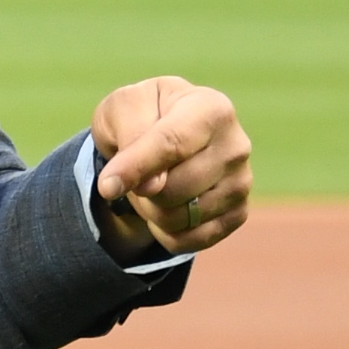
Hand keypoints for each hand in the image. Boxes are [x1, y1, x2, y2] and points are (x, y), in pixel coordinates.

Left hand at [89, 75, 251, 260]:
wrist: (161, 132)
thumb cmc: (141, 115)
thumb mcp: (123, 107)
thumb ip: (132, 134)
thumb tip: (149, 187)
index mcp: (211, 108)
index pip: (172, 143)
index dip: (136, 167)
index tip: (107, 187)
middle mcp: (236, 146)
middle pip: (171, 189)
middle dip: (140, 188)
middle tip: (138, 170)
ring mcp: (242, 182)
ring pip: (178, 218)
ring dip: (149, 209)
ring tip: (154, 183)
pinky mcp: (238, 214)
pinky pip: (187, 241)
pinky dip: (164, 230)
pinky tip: (168, 204)